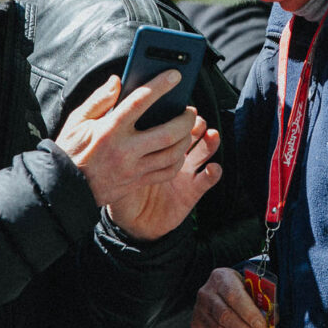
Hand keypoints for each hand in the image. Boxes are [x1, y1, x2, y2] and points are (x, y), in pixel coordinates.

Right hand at [55, 71, 197, 206]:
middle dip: (185, 119)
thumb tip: (117, 80)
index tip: (175, 75)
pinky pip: (167, 172)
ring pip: (172, 154)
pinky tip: (178, 149)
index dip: (160, 86)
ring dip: (186, 139)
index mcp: (110, 130)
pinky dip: (178, 159)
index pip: (140, 102)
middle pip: (168, 133)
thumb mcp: (78, 120)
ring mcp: (133, 169)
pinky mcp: (137, 182)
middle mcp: (125, 150)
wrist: (64, 186)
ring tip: (187, 127)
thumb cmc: (71, 150)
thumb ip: (100, 99)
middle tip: (190, 109)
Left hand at [106, 116, 221, 239]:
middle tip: (195, 119)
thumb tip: (115, 115)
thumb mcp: (114, 162)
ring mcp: (185, 173)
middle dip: (196, 125)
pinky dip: (213, 172)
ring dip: (210, 142)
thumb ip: (117, 142)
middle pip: (191, 133)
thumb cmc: (118, 188)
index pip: (169, 124)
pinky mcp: (192, 192)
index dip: (176, 114)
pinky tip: (212, 168)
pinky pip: (206, 180)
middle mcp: (174, 156)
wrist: (129, 222)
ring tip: (211, 135)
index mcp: (156, 145)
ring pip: (204, 151)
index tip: (178, 105)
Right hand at [191, 268, 268, 327]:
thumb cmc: (240, 289)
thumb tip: (273, 323)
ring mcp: (199, 310)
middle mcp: (207, 293)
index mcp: (222, 278)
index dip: (248, 312)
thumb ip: (263, 303)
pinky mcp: (196, 326)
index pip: (234, 296)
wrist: (220, 290)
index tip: (262, 326)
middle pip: (225, 316)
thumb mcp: (252, 288)